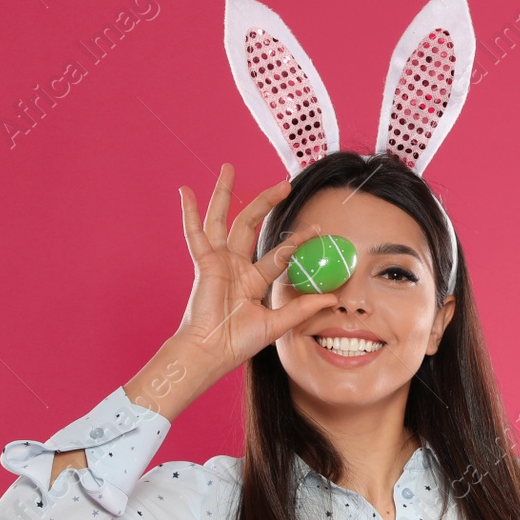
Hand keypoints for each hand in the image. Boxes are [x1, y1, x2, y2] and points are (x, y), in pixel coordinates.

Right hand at [171, 163, 338, 387]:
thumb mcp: (277, 323)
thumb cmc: (237, 342)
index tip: (317, 228)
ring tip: (228, 168)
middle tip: (284, 183)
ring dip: (225, 193)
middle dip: (265, 202)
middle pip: (250, 225)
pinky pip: (195, 234)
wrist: (211, 352)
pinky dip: (189, 213)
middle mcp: (235, 266)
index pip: (279, 253)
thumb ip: (302, 308)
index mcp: (252, 280)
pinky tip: (187, 192)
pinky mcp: (204, 263)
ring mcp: (218, 262)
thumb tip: (332, 297)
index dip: (297, 241)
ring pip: (223, 219)